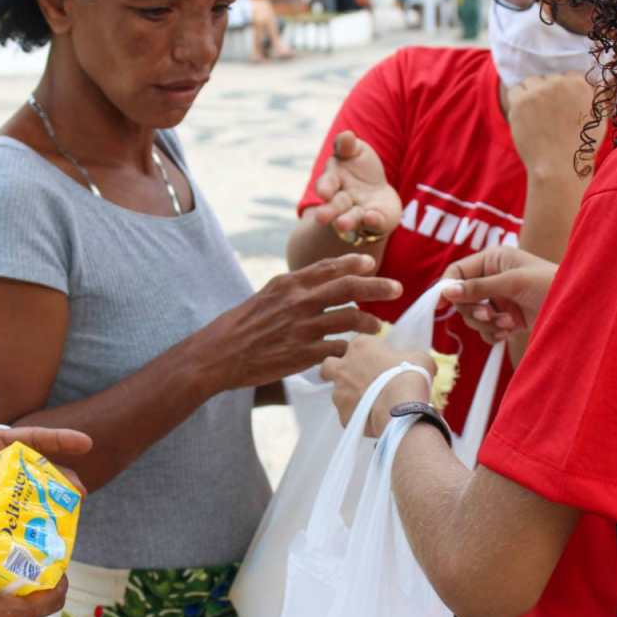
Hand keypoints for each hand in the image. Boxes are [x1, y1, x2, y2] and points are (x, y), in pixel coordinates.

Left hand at [0, 427, 91, 527]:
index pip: (31, 438)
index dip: (60, 440)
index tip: (86, 444)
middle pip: (37, 471)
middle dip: (60, 481)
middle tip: (80, 495)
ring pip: (24, 497)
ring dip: (44, 507)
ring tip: (63, 521)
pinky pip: (5, 518)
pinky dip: (18, 528)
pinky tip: (30, 540)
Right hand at [208, 254, 403, 390]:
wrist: (220, 353)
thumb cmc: (242, 325)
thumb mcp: (267, 296)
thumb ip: (295, 289)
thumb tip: (320, 284)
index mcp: (290, 284)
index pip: (330, 267)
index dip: (353, 263)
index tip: (370, 263)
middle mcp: (300, 301)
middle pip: (349, 288)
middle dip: (377, 286)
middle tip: (396, 288)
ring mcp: (304, 328)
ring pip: (350, 318)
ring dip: (369, 321)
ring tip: (378, 326)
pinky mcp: (305, 353)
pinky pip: (337, 348)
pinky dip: (344, 348)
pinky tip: (344, 350)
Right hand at [310, 131, 402, 239]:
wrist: (378, 196)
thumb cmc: (361, 169)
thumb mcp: (356, 151)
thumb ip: (348, 146)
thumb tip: (346, 135)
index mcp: (333, 181)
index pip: (327, 183)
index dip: (325, 188)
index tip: (323, 193)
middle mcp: (341, 200)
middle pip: (334, 205)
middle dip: (328, 211)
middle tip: (321, 218)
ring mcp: (358, 212)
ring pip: (350, 218)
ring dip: (346, 221)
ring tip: (342, 224)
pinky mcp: (375, 220)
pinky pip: (374, 222)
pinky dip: (373, 220)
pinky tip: (371, 217)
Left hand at [321, 335, 434, 436]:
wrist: (402, 408)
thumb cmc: (410, 376)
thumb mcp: (419, 358)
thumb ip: (410, 357)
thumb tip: (415, 364)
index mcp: (361, 346)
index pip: (357, 343)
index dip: (368, 353)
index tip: (379, 361)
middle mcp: (343, 367)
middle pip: (330, 365)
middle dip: (339, 370)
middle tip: (357, 379)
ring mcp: (339, 392)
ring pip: (338, 392)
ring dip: (351, 396)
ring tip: (371, 404)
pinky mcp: (342, 415)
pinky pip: (348, 414)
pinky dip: (358, 416)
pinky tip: (373, 419)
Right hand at [441, 248, 558, 342]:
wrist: (579, 307)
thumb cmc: (550, 284)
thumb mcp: (512, 283)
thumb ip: (478, 288)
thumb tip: (446, 291)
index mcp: (492, 259)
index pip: (457, 272)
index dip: (445, 287)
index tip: (438, 306)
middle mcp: (492, 277)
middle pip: (461, 298)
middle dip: (473, 310)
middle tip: (489, 315)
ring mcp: (499, 299)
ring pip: (473, 316)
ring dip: (487, 324)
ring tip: (508, 323)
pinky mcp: (506, 318)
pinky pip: (486, 330)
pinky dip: (494, 333)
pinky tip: (509, 331)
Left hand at [506, 73, 598, 183]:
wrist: (558, 166)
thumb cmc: (580, 146)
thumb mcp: (600, 117)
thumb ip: (599, 95)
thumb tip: (602, 79)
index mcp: (580, 84)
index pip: (568, 76)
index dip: (564, 92)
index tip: (562, 107)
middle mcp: (559, 83)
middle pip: (549, 78)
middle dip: (548, 93)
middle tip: (549, 115)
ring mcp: (538, 92)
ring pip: (531, 82)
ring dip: (532, 93)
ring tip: (536, 115)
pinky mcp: (520, 102)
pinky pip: (515, 90)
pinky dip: (518, 100)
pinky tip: (524, 115)